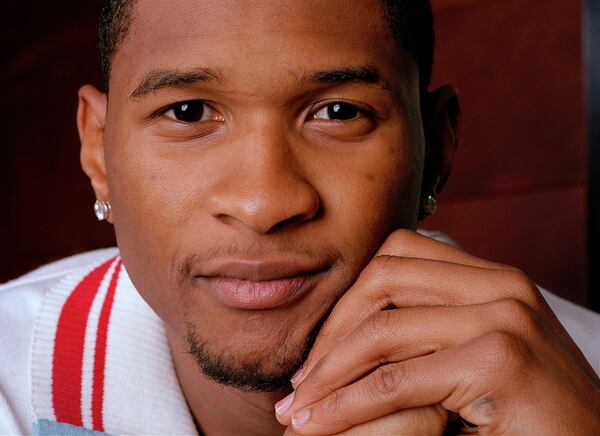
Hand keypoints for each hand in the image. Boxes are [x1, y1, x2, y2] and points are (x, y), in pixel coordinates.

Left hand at [275, 229, 599, 433]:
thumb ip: (430, 330)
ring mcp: (505, 318)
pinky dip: (347, 405)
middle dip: (331, 330)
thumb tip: (351, 330)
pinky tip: (320, 424)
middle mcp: (503, 286)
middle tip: (301, 379)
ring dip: (328, 372)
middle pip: (383, 279)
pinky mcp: (500, 361)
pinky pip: (395, 381)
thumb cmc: (529, 416)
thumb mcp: (475, 357)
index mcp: (495, 278)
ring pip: (381, 331)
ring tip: (297, 409)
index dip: (350, 298)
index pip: (398, 255)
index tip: (322, 346)